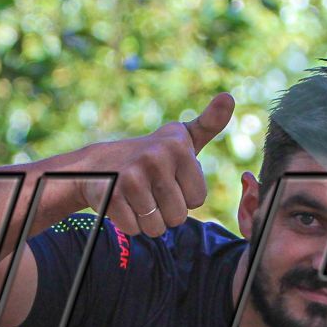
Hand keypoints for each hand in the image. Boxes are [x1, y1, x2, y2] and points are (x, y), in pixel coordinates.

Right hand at [77, 91, 234, 237]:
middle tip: (151, 191)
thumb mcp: (180, 138)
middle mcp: (156, 158)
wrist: (97, 165)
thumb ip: (208, 124)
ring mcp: (132, 177)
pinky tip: (122, 204)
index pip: (198, 199)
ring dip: (147, 221)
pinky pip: (133, 229)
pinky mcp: (112, 195)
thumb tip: (229, 96)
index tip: (169, 179)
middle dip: (166, 212)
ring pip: (156, 227)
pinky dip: (128, 224)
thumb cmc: (149, 156)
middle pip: (178, 216)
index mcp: (178, 146)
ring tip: (137, 198)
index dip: (184, 196)